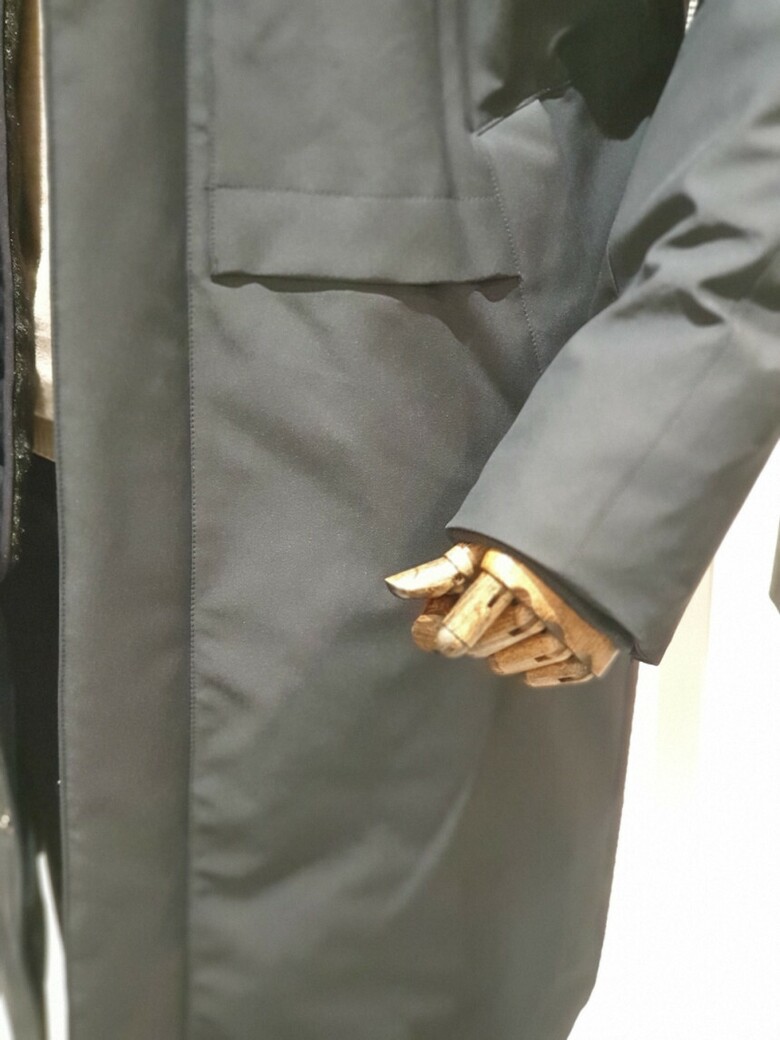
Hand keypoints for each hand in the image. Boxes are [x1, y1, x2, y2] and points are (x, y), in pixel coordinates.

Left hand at [385, 543, 617, 686]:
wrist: (606, 536)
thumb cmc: (531, 540)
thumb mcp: (484, 545)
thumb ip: (441, 571)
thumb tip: (393, 588)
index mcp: (507, 577)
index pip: (455, 633)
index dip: (435, 632)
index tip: (430, 625)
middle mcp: (539, 609)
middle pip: (478, 649)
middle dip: (468, 635)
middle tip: (474, 613)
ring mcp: (568, 634)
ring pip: (507, 666)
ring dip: (497, 652)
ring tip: (505, 625)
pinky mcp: (592, 654)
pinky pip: (547, 677)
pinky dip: (533, 668)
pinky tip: (529, 646)